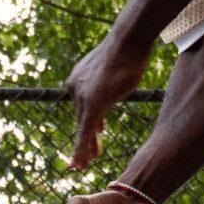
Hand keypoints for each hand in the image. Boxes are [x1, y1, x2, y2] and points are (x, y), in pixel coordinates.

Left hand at [63, 32, 153, 168]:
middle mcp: (74, 87)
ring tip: (82, 164)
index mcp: (78, 79)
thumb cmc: (126, 52)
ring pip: (81, 127)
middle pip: (80, 117)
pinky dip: (82, 147)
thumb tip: (108, 95)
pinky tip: (80, 161)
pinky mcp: (92, 102)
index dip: (89, 123)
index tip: (97, 133)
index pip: (82, 106)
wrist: (128, 40)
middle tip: (86, 158)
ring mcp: (82, 95)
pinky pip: (85, 130)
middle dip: (86, 139)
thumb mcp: (113, 71)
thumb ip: (105, 85)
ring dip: (83, 147)